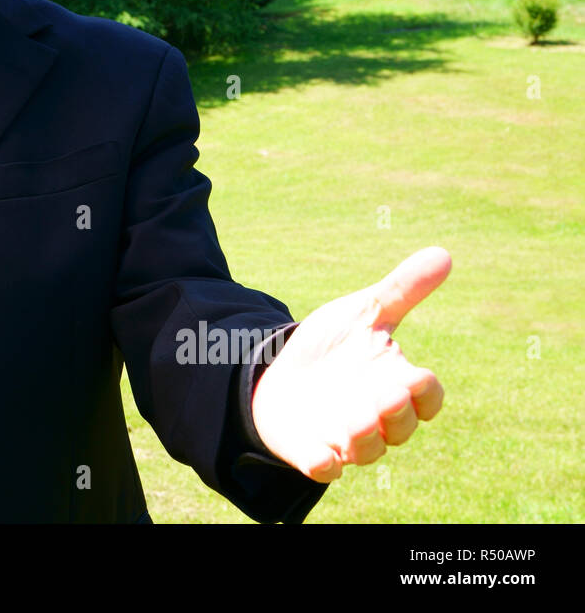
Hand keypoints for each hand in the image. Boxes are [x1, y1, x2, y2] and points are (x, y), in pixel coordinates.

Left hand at [250, 246, 450, 482]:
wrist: (276, 370)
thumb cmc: (330, 346)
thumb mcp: (362, 312)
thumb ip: (402, 289)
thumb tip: (443, 253)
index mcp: (395, 383)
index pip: (428, 398)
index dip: (427, 394)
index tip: (415, 377)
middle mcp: (376, 417)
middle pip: (401, 428)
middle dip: (396, 416)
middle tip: (384, 395)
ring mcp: (344, 437)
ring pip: (368, 452)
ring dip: (364, 440)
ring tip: (354, 424)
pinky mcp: (312, 451)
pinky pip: (323, 468)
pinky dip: (324, 464)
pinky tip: (321, 457)